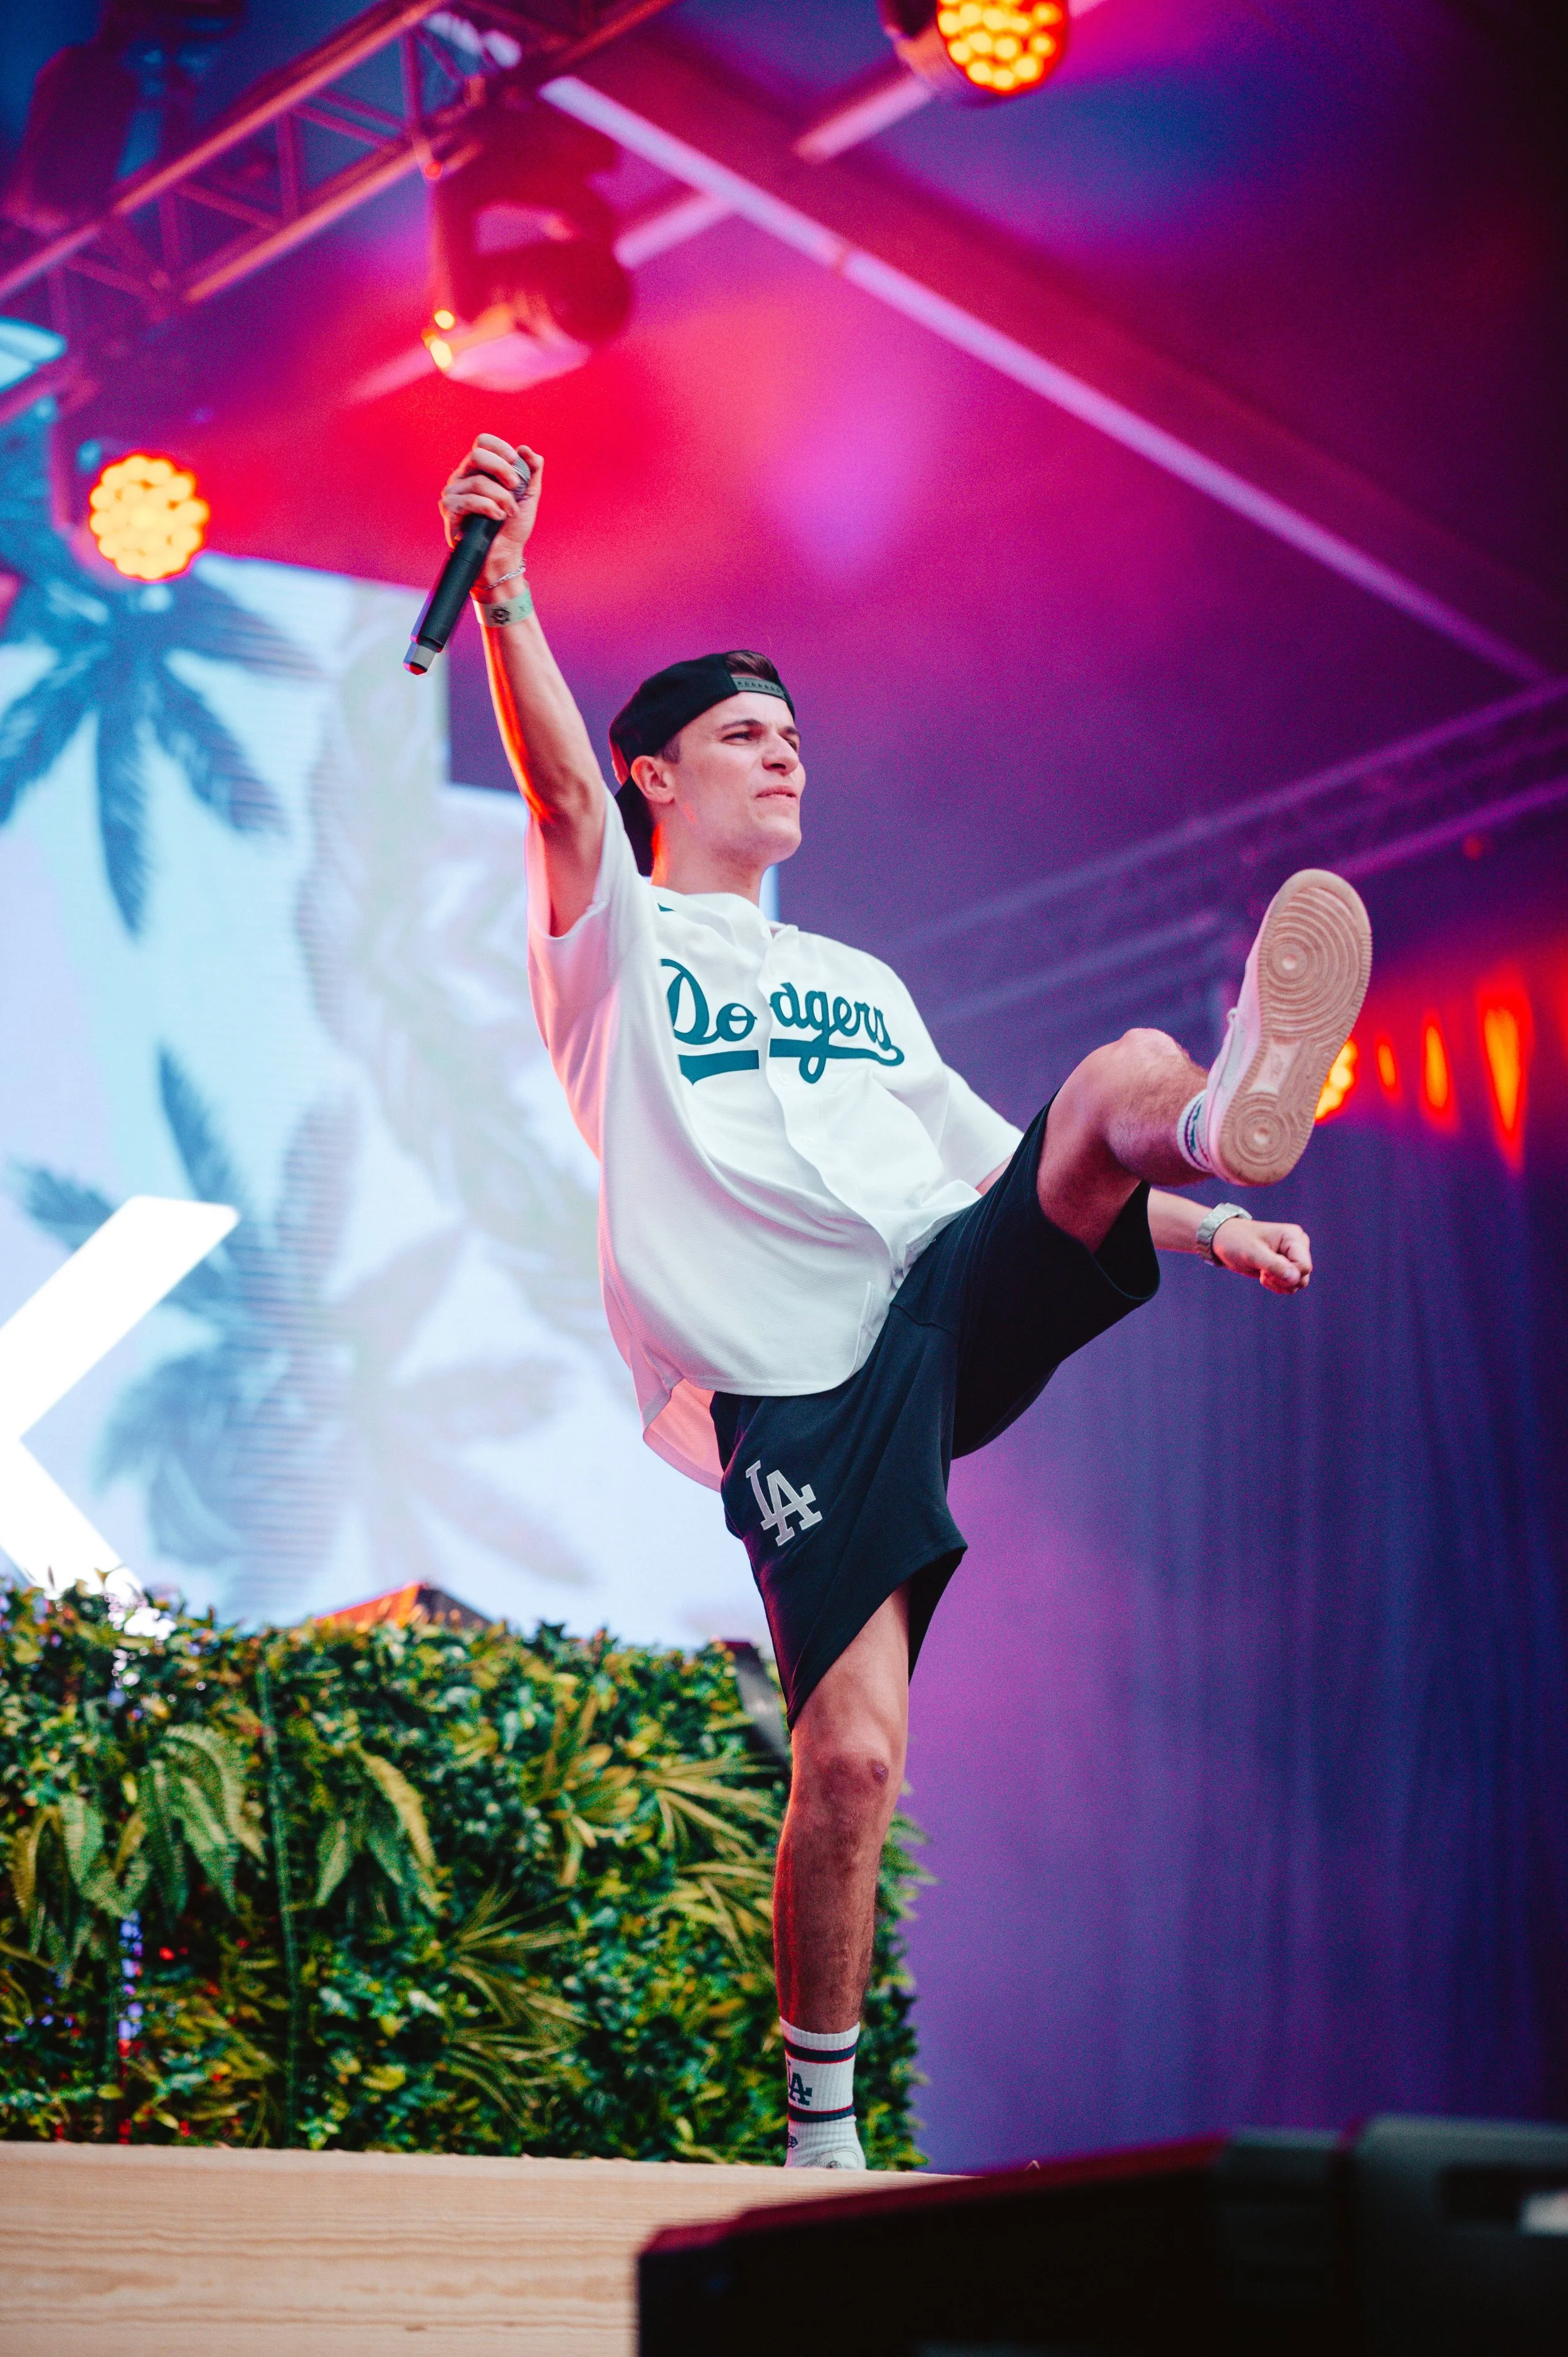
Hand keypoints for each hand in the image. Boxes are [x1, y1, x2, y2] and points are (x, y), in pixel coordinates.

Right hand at [440, 433, 542, 589]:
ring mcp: (454, 492)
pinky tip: (497, 517)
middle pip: (477, 455)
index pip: (483, 443)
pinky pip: (468, 500)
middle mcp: (464, 476)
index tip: (515, 460)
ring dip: (501, 498)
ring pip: (477, 482)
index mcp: (480, 469)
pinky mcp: (449, 509)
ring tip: (509, 512)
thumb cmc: (513, 526)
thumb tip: (526, 449)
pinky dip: (488, 508)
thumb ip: (532, 470)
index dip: (499, 447)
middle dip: (502, 470)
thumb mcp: (529, 495)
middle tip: (515, 487)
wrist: (504, 555)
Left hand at [1213, 1216, 1311, 1294]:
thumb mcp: (1252, 1253)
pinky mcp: (1287, 1266)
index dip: (1287, 1275)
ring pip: (1298, 1283)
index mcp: (1293, 1237)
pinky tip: (1263, 1274)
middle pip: (1303, 1277)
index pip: (1305, 1267)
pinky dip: (1276, 1285)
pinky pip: (1290, 1285)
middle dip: (1281, 1280)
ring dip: (1278, 1283)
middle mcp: (1297, 1246)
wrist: (1224, 1241)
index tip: (1265, 1269)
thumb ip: (1274, 1265)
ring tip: (1262, 1272)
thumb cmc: (1236, 1241)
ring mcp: (1293, 1257)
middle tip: (1263, 1271)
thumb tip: (1296, 1279)